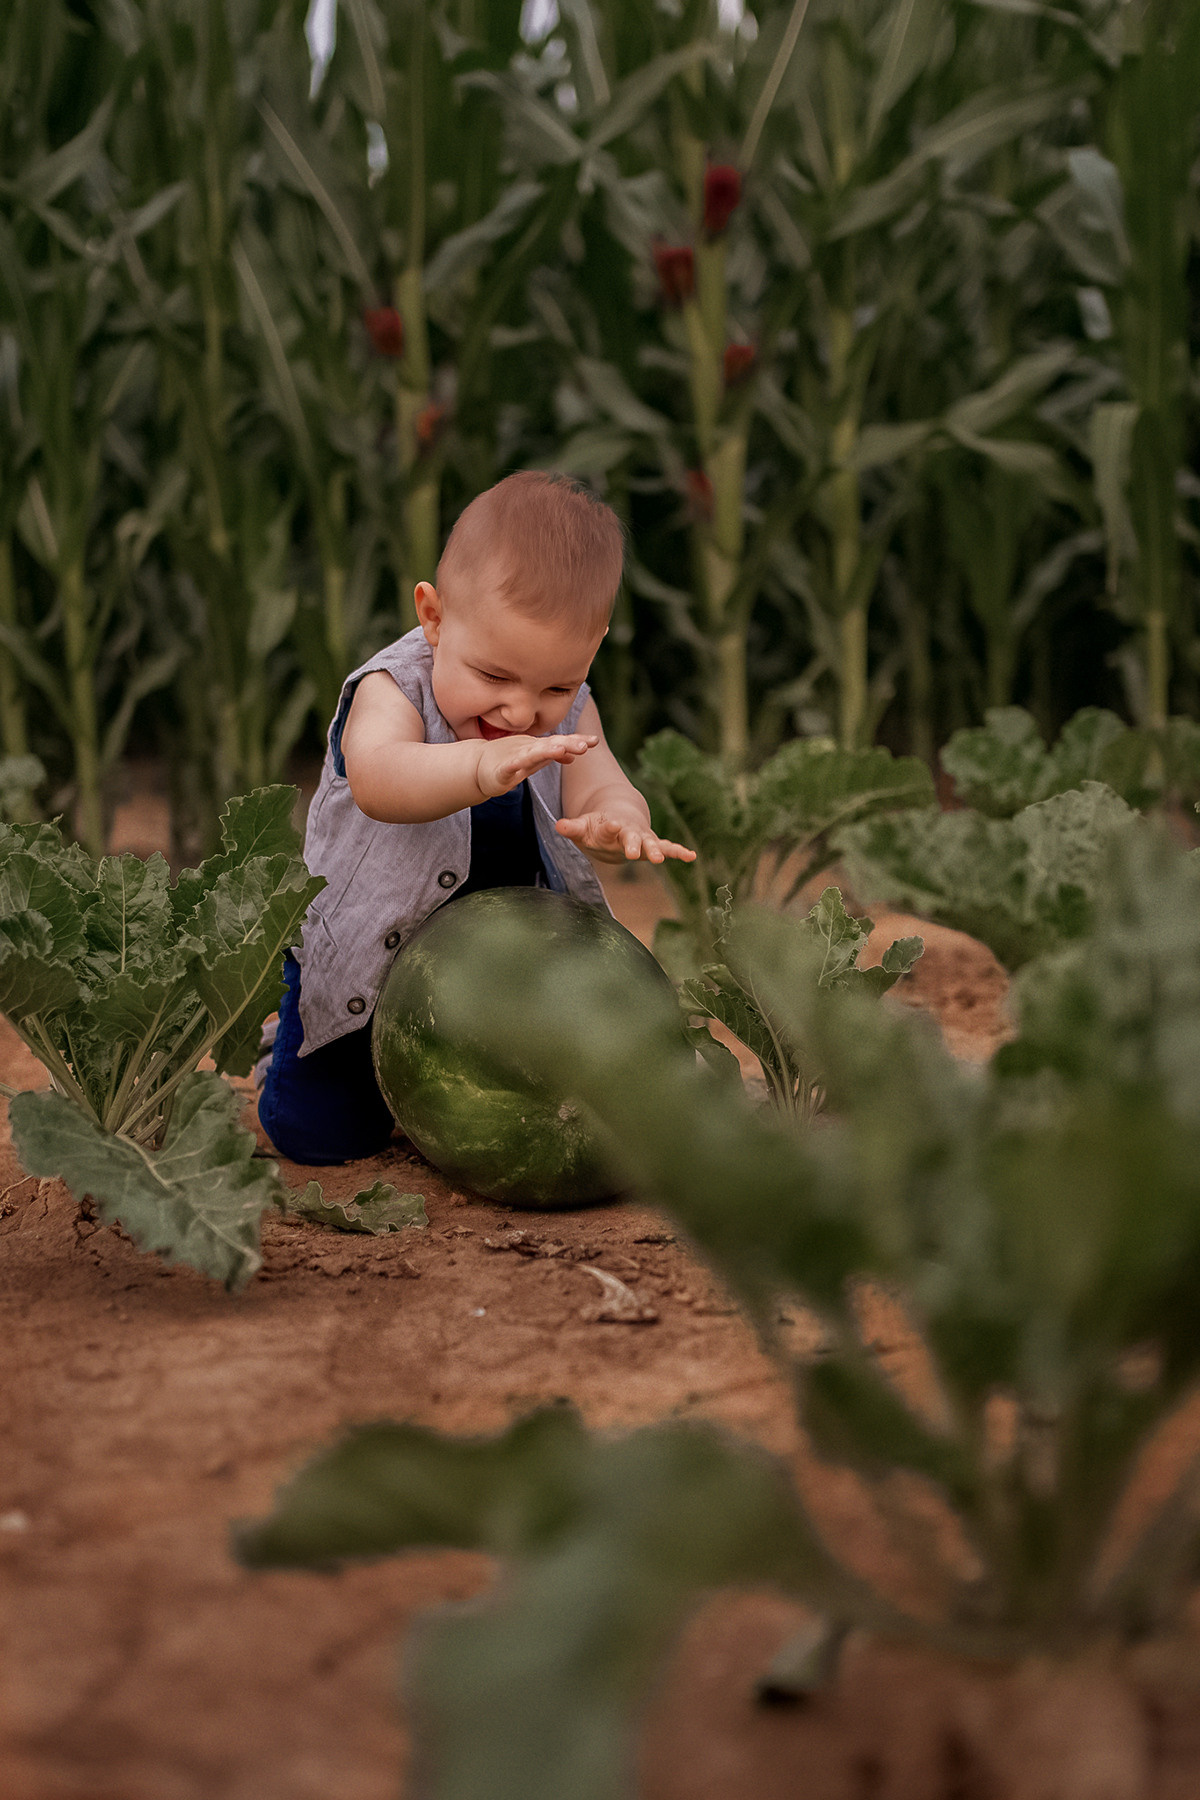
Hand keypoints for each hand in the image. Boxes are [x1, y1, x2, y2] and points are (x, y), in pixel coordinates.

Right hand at [477, 732, 597, 798]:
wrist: (478, 766)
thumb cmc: (508, 761)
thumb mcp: (534, 761)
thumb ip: (553, 756)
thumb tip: (574, 756)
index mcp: (539, 749)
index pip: (561, 743)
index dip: (577, 741)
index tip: (595, 740)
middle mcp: (529, 749)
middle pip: (551, 745)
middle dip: (567, 744)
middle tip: (585, 745)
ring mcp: (515, 758)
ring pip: (532, 754)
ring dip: (546, 751)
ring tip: (560, 749)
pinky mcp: (501, 770)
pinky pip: (510, 767)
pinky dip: (515, 763)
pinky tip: (520, 762)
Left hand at [555, 812, 696, 864]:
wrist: (616, 821)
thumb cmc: (596, 827)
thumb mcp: (582, 827)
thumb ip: (572, 828)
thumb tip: (559, 826)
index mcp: (611, 826)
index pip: (610, 827)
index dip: (611, 826)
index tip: (613, 824)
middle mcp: (629, 832)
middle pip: (632, 837)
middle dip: (633, 844)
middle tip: (633, 851)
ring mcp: (643, 839)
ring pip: (651, 844)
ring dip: (657, 851)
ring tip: (662, 858)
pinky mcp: (652, 846)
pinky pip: (668, 848)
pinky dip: (679, 852)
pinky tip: (692, 856)